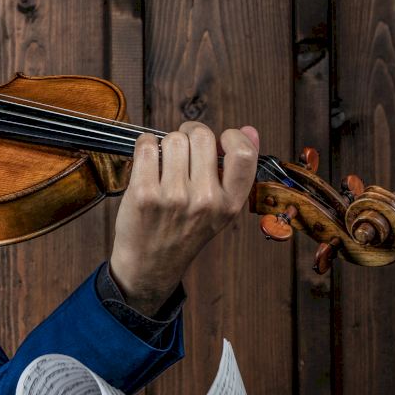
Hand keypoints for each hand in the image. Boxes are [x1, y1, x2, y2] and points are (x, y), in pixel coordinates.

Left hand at [108, 122, 259, 315]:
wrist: (150, 265)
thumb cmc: (184, 231)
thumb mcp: (220, 209)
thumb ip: (236, 171)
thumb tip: (250, 130)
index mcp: (229, 204)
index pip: (242, 154)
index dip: (232, 137)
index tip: (221, 139)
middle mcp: (204, 201)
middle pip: (202, 136)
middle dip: (191, 133)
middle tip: (184, 146)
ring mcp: (173, 197)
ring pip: (173, 139)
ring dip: (167, 143)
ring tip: (165, 162)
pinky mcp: (144, 193)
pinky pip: (147, 146)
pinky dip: (146, 146)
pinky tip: (148, 161)